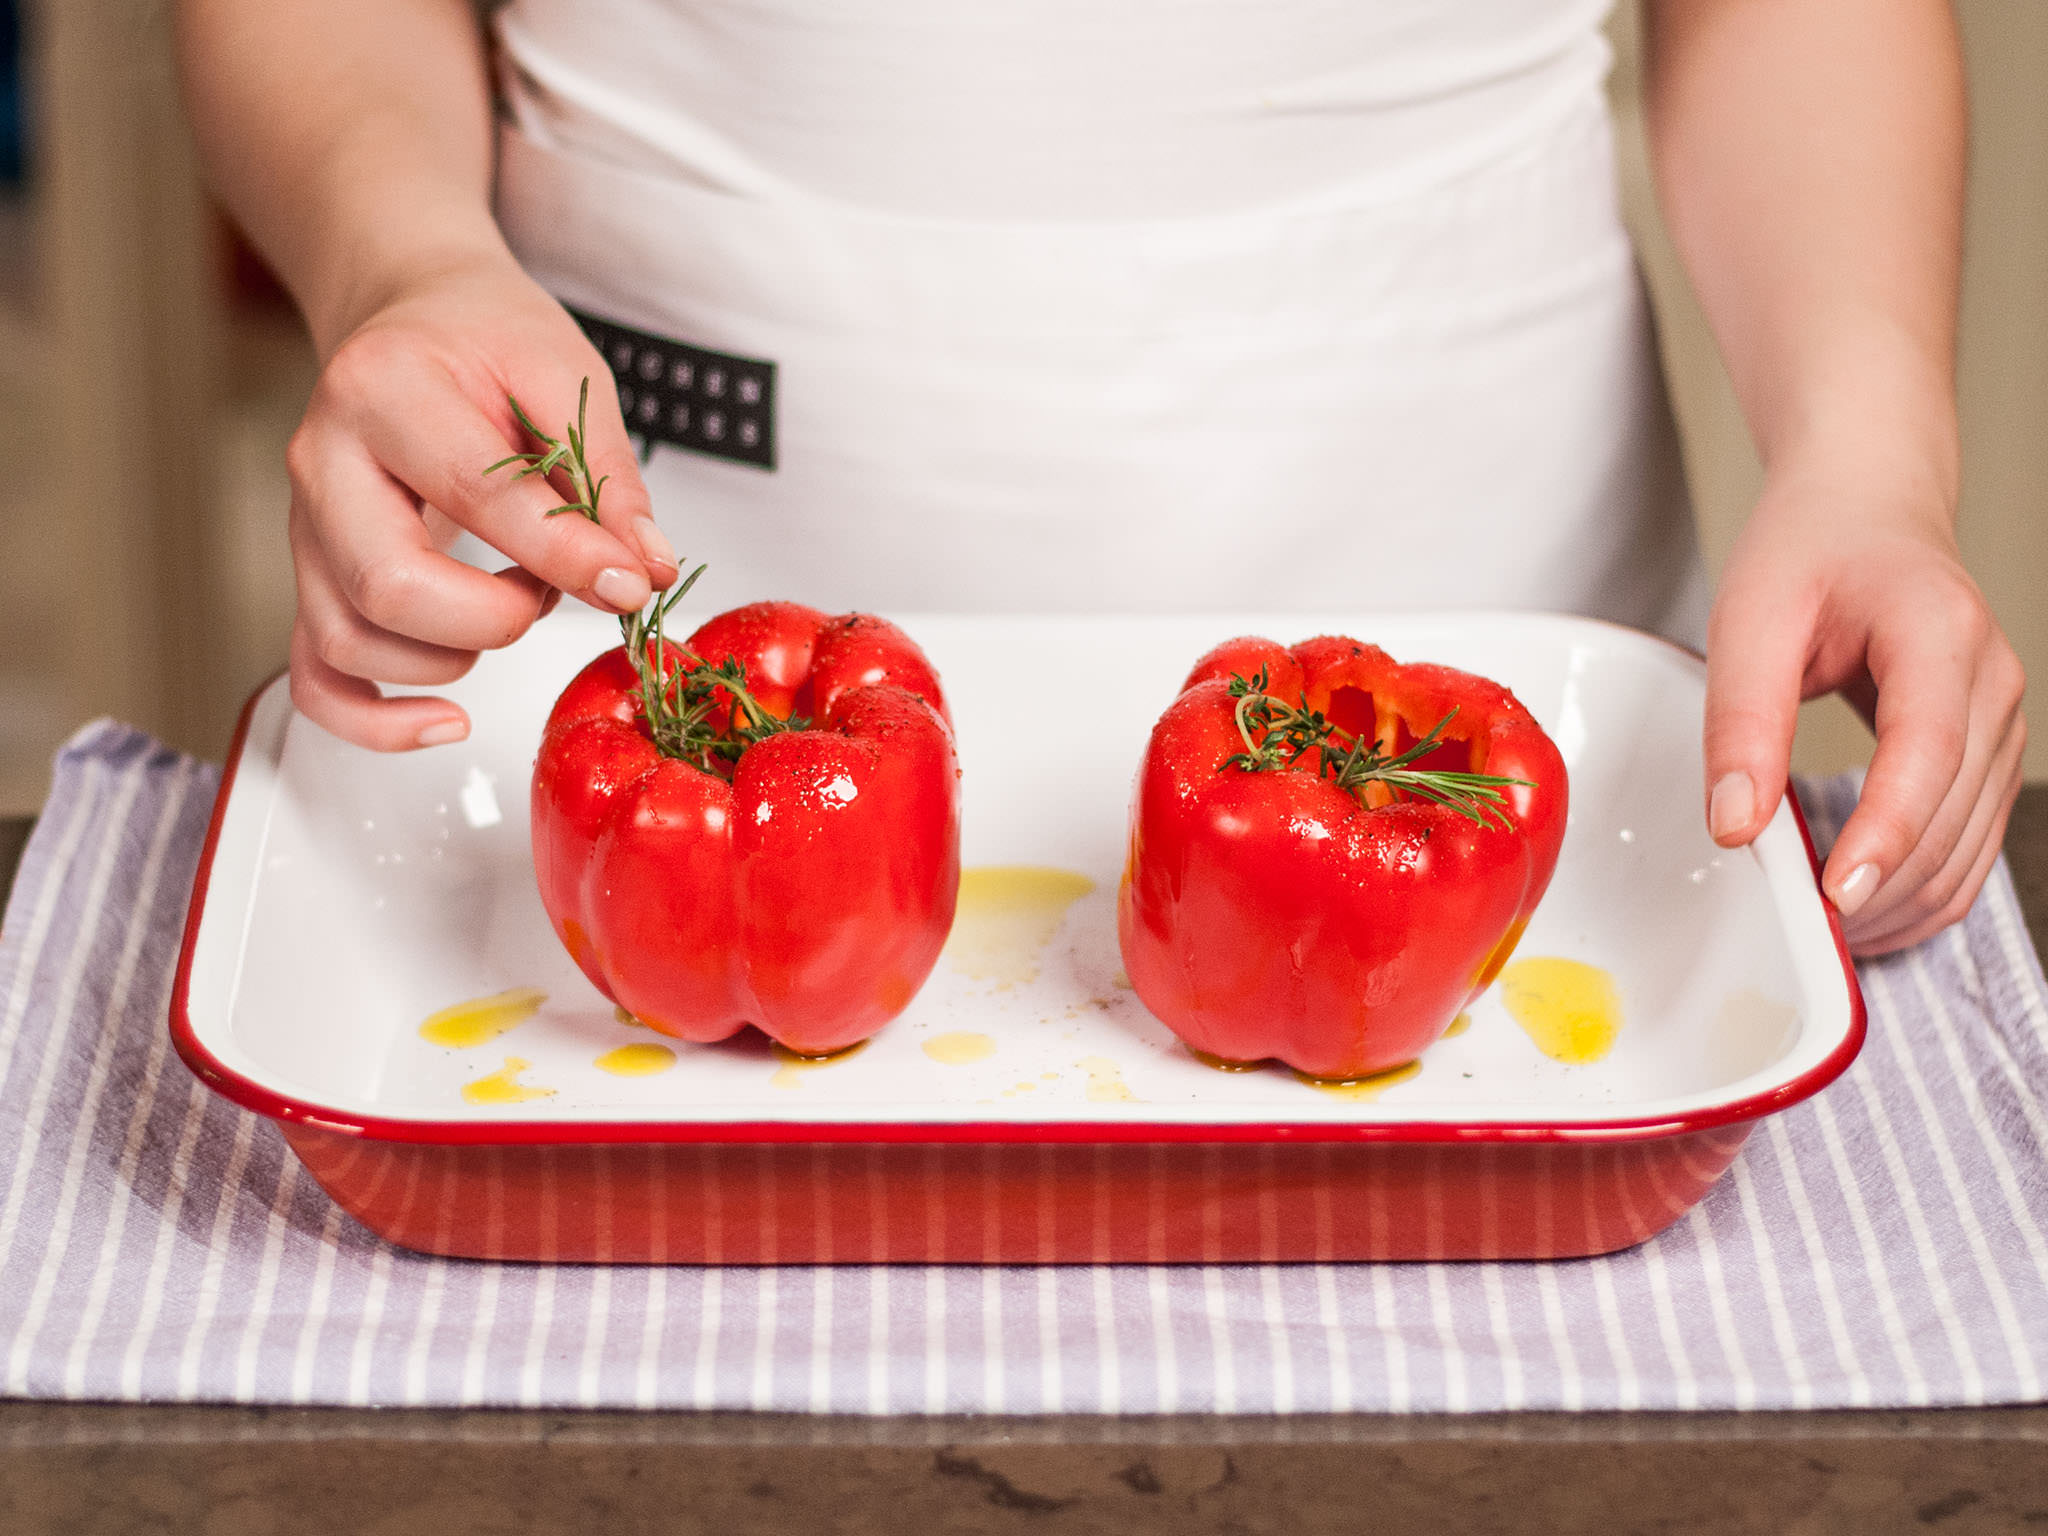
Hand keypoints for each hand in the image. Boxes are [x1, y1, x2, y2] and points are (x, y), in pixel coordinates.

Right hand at [284, 249, 676, 749]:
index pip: (474, 494)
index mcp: (386, 389)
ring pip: (349, 638)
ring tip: (509, 606)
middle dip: (493, 616)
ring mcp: (306, 526)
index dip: (563, 553)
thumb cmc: (484, 340)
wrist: (411, 315)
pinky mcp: (311, 576)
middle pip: (387, 584)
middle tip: (548, 592)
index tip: (627, 581)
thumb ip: (605, 478)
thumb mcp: (564, 376)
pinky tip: (447, 721)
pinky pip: (316, 676)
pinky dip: (375, 720)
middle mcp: (324, 459)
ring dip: (450, 655)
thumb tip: (643, 570)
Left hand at [1701, 457, 2024, 954]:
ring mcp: (2003, 718)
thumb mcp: (1749, 619)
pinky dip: (1928, 886)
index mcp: (1937, 632)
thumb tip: (1736, 824)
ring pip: (1972, 842)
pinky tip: (1872, 909)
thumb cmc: (1810, 550)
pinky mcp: (1990, 749)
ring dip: (1907, 900)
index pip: (1928, 751)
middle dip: (1885, 885)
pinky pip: (1975, 841)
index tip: (1839, 891)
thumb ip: (1741, 722)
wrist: (1865, 509)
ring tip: (1829, 931)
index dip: (1888, 831)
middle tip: (1806, 929)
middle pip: (1952, 812)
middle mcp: (1991, 679)